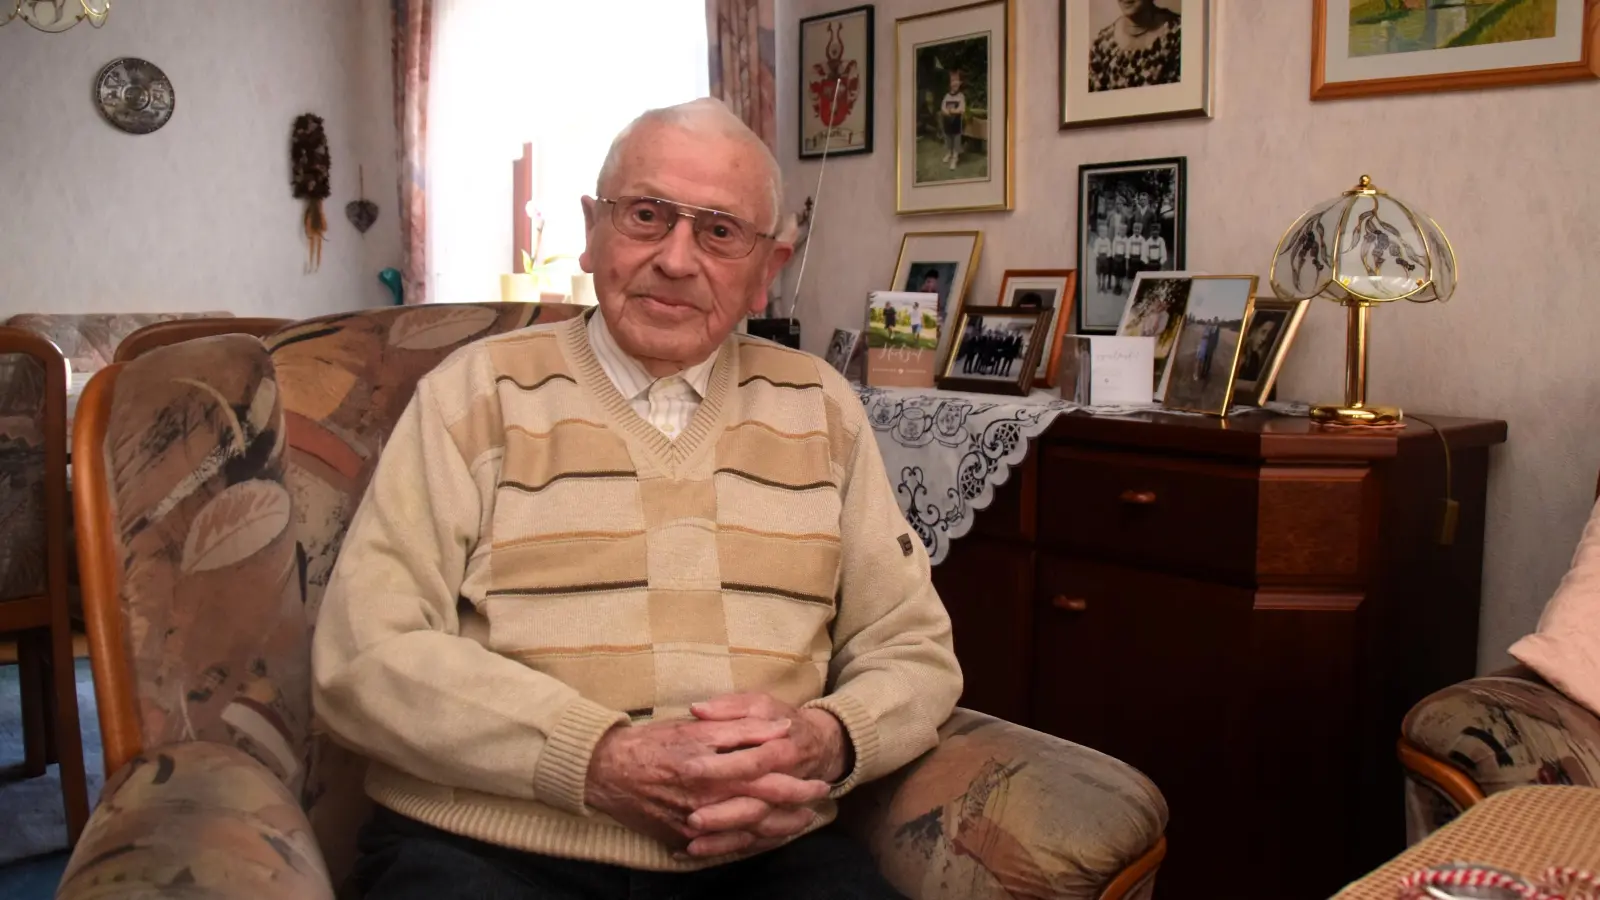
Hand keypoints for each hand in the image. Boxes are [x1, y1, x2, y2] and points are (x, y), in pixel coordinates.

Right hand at [583, 716, 829, 853]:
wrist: (605, 771)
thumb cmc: (650, 742)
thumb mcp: (695, 727)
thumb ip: (739, 727)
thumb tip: (778, 729)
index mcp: (710, 765)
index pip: (764, 770)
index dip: (793, 771)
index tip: (814, 770)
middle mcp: (706, 798)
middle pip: (763, 804)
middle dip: (796, 802)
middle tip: (819, 797)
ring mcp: (695, 823)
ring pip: (750, 830)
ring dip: (781, 827)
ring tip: (802, 820)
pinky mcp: (684, 837)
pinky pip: (726, 845)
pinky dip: (751, 843)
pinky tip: (767, 838)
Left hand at [672, 694, 849, 856]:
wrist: (820, 746)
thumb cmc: (783, 721)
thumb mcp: (761, 704)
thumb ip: (730, 707)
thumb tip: (698, 709)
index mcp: (781, 750)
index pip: (752, 763)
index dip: (722, 767)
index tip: (689, 769)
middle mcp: (783, 784)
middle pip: (755, 805)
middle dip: (723, 814)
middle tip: (690, 817)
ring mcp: (781, 807)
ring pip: (753, 830)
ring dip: (723, 836)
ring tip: (690, 837)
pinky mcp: (774, 822)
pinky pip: (753, 843)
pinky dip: (725, 848)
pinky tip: (694, 849)